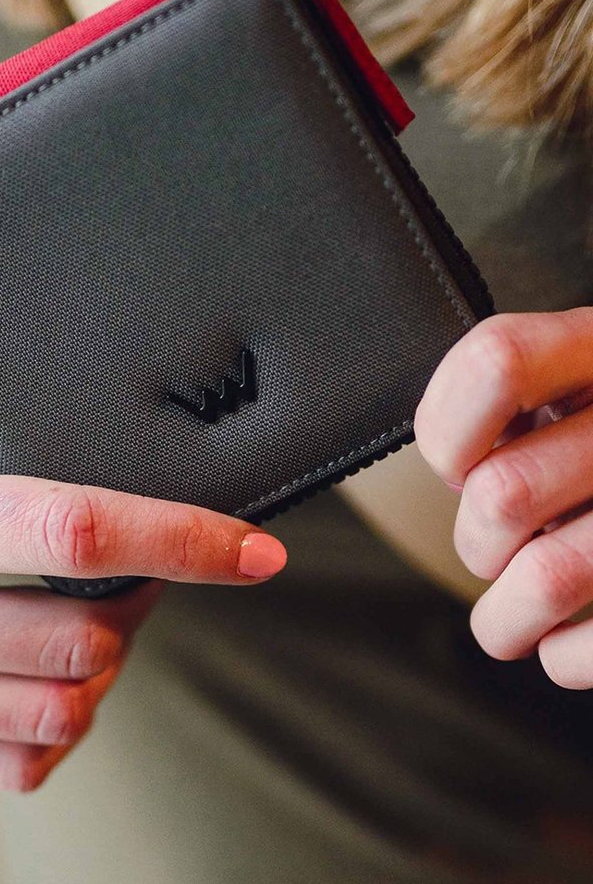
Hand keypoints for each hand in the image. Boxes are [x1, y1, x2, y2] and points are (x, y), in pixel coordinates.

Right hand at [0, 389, 285, 789]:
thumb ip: (43, 469)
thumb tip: (177, 505)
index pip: (75, 535)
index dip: (183, 540)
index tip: (259, 550)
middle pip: (84, 640)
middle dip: (143, 602)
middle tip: (141, 563)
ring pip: (63, 713)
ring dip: (106, 665)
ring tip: (88, 610)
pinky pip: (22, 763)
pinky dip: (64, 720)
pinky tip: (46, 663)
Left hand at [415, 307, 592, 688]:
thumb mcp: (575, 375)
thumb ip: (513, 395)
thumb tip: (447, 458)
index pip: (495, 365)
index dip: (448, 428)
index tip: (456, 461)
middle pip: (505, 493)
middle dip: (477, 540)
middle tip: (494, 545)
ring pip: (550, 579)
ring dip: (504, 617)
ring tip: (508, 614)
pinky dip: (564, 657)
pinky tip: (565, 641)